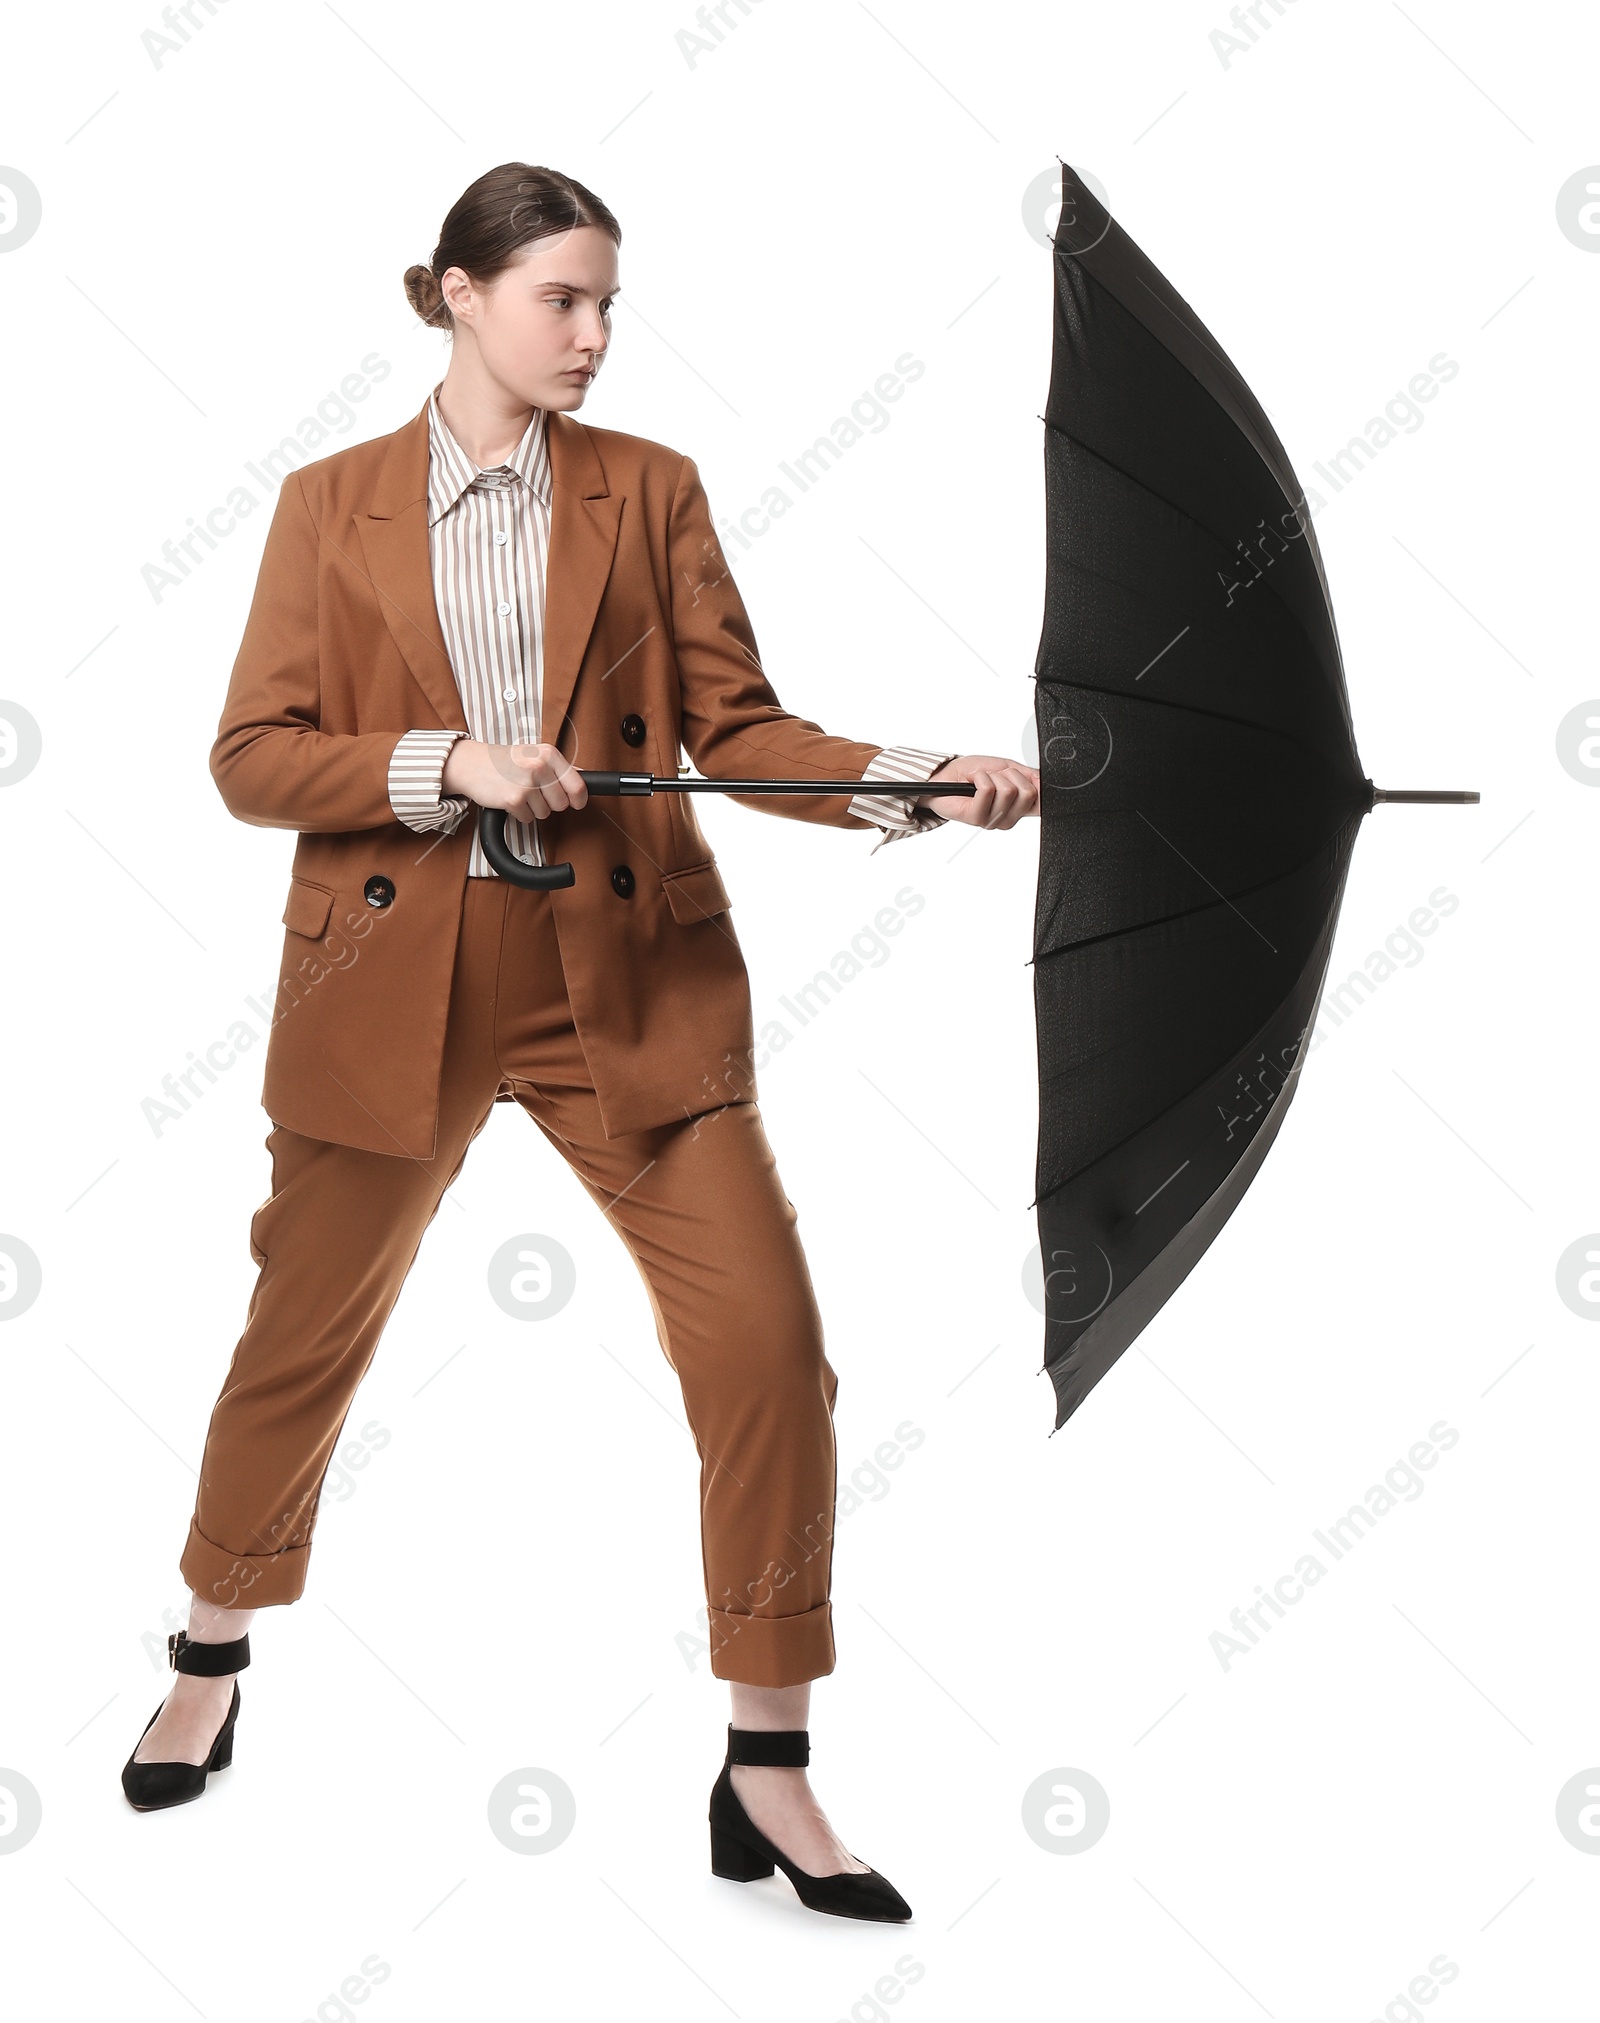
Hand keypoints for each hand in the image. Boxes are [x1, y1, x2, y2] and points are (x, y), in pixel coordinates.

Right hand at [441, 739, 588, 821]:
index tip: (576, 803)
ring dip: (533, 808)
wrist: (471, 763)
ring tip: (519, 791)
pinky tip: (510, 798)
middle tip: (534, 791)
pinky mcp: (513, 799)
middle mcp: (539, 767)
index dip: (579, 799)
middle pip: (562, 804)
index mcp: (549, 754)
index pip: (578, 785)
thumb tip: (584, 777)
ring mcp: (526, 783)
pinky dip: (519, 814)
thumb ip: (558, 767)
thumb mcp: (534, 755)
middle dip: (550, 803)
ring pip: (544, 813)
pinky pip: (527, 819)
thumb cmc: (503, 761)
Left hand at [924, 754, 1039, 829]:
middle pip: (1029, 792)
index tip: (1028, 777)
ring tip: (981, 780)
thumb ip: (1027, 775)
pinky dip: (981, 777)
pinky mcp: (977, 818)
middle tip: (996, 776)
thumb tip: (1044, 780)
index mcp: (1019, 808)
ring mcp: (993, 821)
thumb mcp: (1006, 768)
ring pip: (1008, 790)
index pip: (1042, 804)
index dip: (1041, 787)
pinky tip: (973, 783)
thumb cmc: (971, 774)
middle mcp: (1008, 818)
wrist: (944, 777)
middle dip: (1012, 774)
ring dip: (993, 775)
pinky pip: (988, 790)